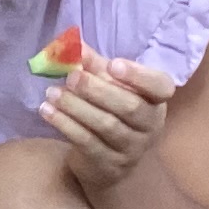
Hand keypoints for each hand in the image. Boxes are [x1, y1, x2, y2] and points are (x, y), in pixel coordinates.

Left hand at [41, 55, 173, 192]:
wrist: (110, 163)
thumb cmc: (112, 113)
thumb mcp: (109, 86)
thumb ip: (95, 66)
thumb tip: (73, 44)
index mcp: (155, 100)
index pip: (161, 86)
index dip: (139, 75)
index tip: (112, 64)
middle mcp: (150, 125)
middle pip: (128, 106)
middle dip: (96, 89)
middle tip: (71, 76)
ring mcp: (131, 148)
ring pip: (105, 125)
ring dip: (75, 106)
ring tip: (52, 92)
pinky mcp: (109, 165)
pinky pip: (87, 142)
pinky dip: (66, 125)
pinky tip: (48, 111)